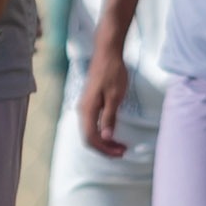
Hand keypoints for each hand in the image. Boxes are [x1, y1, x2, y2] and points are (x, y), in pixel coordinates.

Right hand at [78, 35, 129, 158]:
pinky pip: (92, 124)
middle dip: (105, 148)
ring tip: (119, 144)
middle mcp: (82, 110)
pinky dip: (102, 132)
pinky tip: (112, 132)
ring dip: (104, 141)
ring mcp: (84, 106)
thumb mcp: (115, 97)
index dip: (105, 149)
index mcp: (87, 110)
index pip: (91, 138)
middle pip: (89, 137)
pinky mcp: (89, 103)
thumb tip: (106, 138)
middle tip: (122, 151)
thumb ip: (109, 118)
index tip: (121, 152)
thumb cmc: (112, 73)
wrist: (107, 53)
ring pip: (90, 131)